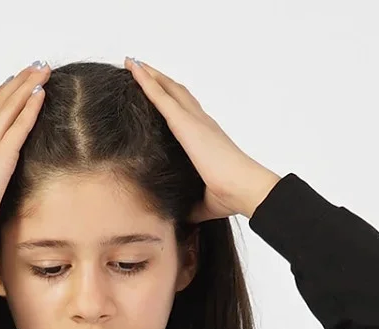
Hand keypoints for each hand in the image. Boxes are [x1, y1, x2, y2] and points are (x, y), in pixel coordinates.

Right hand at [0, 62, 51, 257]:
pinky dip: (30, 107)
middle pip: (0, 103)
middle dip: (18, 82)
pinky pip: (19, 126)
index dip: (2, 96)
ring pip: (9, 107)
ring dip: (27, 85)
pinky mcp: (0, 158)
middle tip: (34, 64)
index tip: (13, 81)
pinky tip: (41, 93)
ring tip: (41, 69)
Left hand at [123, 57, 280, 221]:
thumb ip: (190, 204)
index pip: (185, 114)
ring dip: (151, 75)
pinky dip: (147, 81)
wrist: (244, 188)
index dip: (172, 100)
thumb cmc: (231, 196)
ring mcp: (194, 120)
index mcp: (206, 139)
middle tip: (142, 68)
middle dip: (160, 80)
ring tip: (134, 63)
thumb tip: (180, 216)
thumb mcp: (203, 202)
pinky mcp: (186, 123)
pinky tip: (135, 69)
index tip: (160, 91)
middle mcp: (201, 124)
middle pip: (177, 94)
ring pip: (168, 89)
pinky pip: (161, 96)